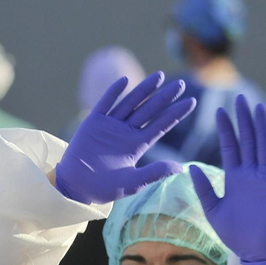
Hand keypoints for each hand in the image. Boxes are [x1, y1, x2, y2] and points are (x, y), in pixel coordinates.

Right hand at [55, 72, 195, 204]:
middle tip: (182, 84)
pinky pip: (104, 104)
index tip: (191, 102)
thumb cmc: (103, 188)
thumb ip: (154, 173)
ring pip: (130, 103)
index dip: (175, 114)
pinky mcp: (92, 123)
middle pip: (149, 110)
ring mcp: (109, 126)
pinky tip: (124, 80)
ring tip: (159, 76)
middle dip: (165, 97)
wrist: (74, 187)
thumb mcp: (132, 182)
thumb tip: (181, 168)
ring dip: (143, 90)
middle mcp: (125, 132)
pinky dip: (113, 92)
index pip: (160, 126)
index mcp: (136, 145)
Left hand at [188, 97, 265, 264]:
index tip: (219, 110)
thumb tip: (189, 167)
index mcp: (235, 177)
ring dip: (261, 127)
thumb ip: (203, 187)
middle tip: (239, 97)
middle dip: (244, 119)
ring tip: (256, 107)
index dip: (226, 128)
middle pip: (248, 140)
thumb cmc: (233, 232)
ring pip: (263, 146)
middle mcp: (251, 173)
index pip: (231, 146)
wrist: (253, 249)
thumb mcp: (212, 208)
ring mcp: (265, 178)